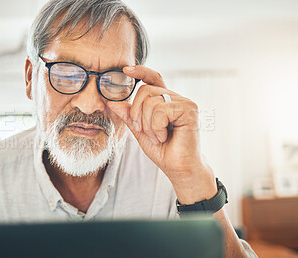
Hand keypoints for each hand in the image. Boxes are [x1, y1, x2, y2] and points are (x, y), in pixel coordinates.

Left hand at [107, 65, 216, 203]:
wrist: (178, 168)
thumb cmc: (163, 150)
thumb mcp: (140, 131)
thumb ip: (129, 115)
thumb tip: (112, 101)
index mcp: (165, 101)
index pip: (153, 78)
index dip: (140, 71)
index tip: (125, 69)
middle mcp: (175, 98)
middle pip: (145, 91)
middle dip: (137, 113)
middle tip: (143, 131)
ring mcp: (184, 102)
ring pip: (151, 101)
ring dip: (148, 124)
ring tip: (157, 137)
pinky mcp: (189, 109)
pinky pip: (161, 111)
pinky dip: (156, 127)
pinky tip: (164, 137)